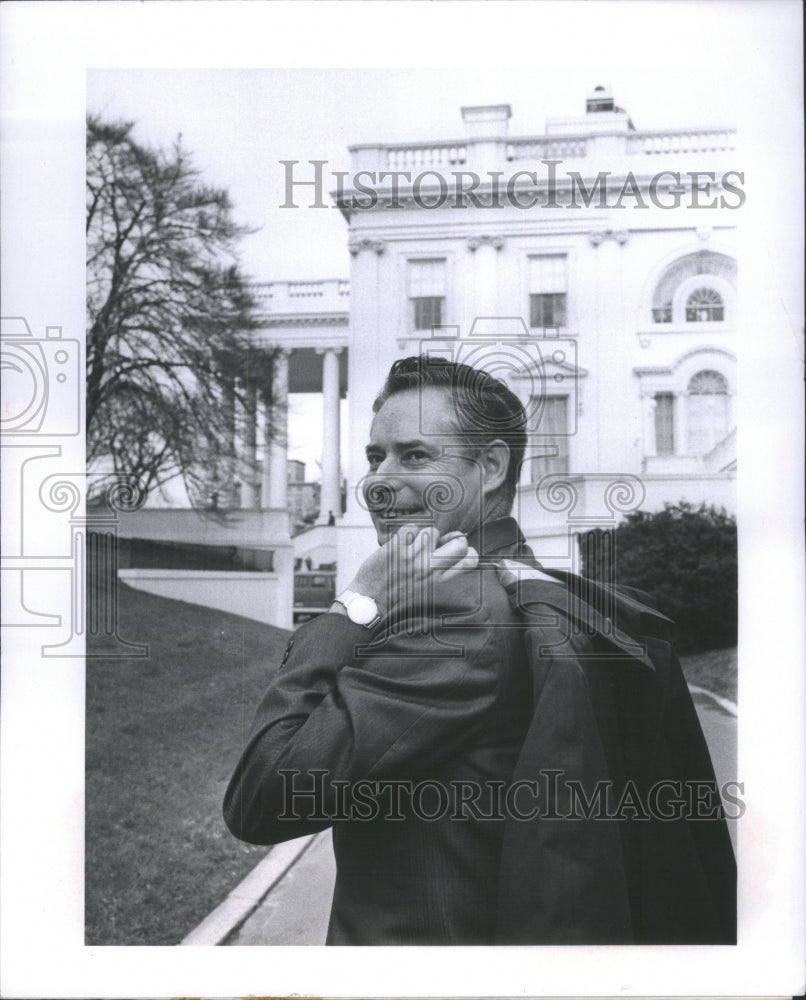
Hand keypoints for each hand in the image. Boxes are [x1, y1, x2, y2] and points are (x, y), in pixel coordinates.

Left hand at [348, 525, 478, 616]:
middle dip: (451, 539)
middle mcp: (429, 569)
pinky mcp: (396, 549)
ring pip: (432, 531)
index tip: (457, 551)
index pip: (470, 561)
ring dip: (423, 535)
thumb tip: (456, 538)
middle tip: (435, 545)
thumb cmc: (398, 594)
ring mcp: (413, 558)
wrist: (370, 602)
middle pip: (459, 543)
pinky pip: (411, 528)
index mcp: (439, 581)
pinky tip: (400, 543)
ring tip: (412, 546)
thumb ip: (443, 566)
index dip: (468, 551)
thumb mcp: (427, 587)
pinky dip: (406, 532)